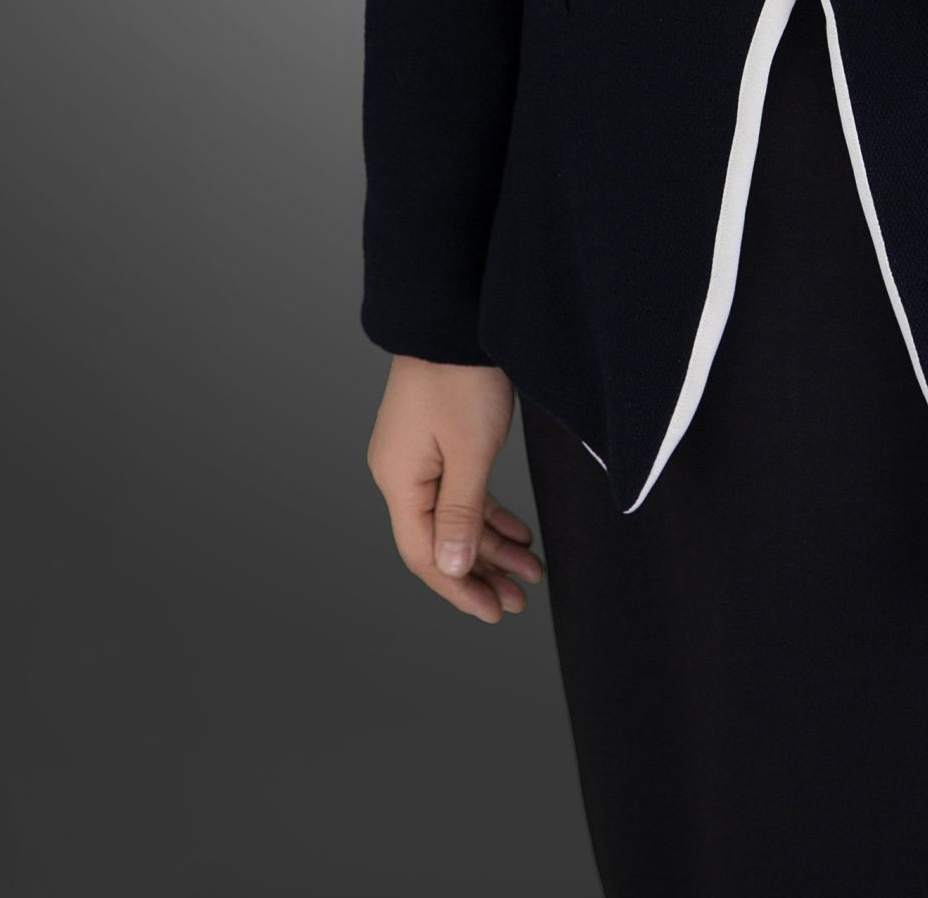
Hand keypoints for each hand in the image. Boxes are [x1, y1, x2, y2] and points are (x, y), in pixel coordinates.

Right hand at [366, 356, 545, 624]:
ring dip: (491, 547)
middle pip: (439, 542)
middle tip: (519, 599)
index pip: (424, 554)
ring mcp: (418, 458)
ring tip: (529, 571)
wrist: (456, 315)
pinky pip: (461, 493)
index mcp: (398, 480)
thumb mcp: (469, 450)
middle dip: (481, 573)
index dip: (459, 587)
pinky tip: (518, 533)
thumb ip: (460, 514)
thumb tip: (449, 569)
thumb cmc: (462, 375)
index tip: (493, 611)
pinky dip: (489, 515)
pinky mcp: (437, 443)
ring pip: (454, 519)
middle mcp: (401, 474)